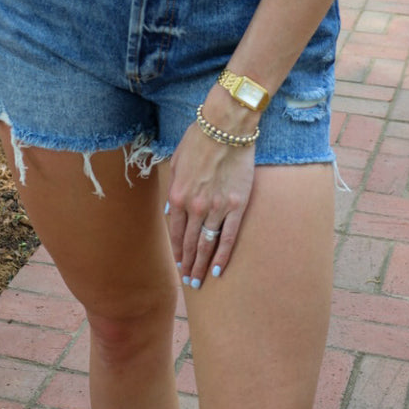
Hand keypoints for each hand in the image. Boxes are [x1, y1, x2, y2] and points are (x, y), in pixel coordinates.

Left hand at [165, 118, 254, 287]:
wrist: (226, 127)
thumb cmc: (200, 139)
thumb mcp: (177, 161)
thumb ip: (173, 189)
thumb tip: (172, 214)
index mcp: (178, 195)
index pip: (176, 232)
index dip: (178, 251)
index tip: (178, 264)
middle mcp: (195, 207)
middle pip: (191, 243)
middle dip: (188, 264)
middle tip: (188, 281)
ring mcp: (217, 208)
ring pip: (207, 245)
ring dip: (203, 265)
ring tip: (200, 280)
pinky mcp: (236, 206)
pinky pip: (228, 237)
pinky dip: (223, 256)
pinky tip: (219, 271)